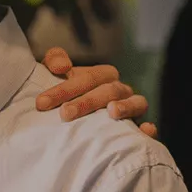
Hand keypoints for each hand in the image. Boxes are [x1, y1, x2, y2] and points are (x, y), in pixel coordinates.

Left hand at [35, 47, 156, 138]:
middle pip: (108, 91)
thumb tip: (62, 66)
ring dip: (126, 106)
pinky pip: (149, 128)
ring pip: (136, 102)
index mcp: (101, 76)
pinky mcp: (137, 129)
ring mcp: (131, 108)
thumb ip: (55, 61)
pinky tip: (145, 130)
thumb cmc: (63, 94)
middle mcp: (119, 90)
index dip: (65, 88)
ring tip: (112, 111)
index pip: (87, 77)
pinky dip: (149, 129)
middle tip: (64, 113)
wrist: (70, 117)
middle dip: (86, 102)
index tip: (42, 102)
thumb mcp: (54, 74)